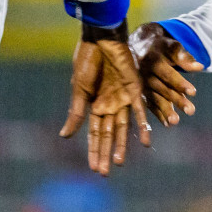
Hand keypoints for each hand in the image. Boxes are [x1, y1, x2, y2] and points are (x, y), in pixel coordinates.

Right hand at [59, 26, 152, 175]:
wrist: (102, 38)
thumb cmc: (87, 60)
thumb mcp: (79, 89)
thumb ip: (76, 113)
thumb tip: (64, 137)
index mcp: (93, 103)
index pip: (94, 132)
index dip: (93, 150)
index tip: (93, 168)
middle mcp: (109, 104)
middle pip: (108, 134)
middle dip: (105, 152)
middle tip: (105, 173)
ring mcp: (122, 98)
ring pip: (123, 127)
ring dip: (122, 144)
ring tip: (120, 162)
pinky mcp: (134, 90)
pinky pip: (140, 111)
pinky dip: (143, 126)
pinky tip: (146, 142)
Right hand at [131, 22, 201, 126]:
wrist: (138, 45)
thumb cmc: (160, 46)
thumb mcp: (171, 46)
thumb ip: (184, 56)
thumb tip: (199, 67)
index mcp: (152, 61)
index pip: (168, 74)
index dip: (180, 83)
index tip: (193, 92)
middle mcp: (144, 74)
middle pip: (162, 89)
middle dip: (177, 100)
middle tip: (191, 111)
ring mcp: (140, 84)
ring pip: (154, 99)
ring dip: (165, 110)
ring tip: (175, 122)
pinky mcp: (139, 92)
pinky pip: (148, 104)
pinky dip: (157, 114)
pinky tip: (166, 123)